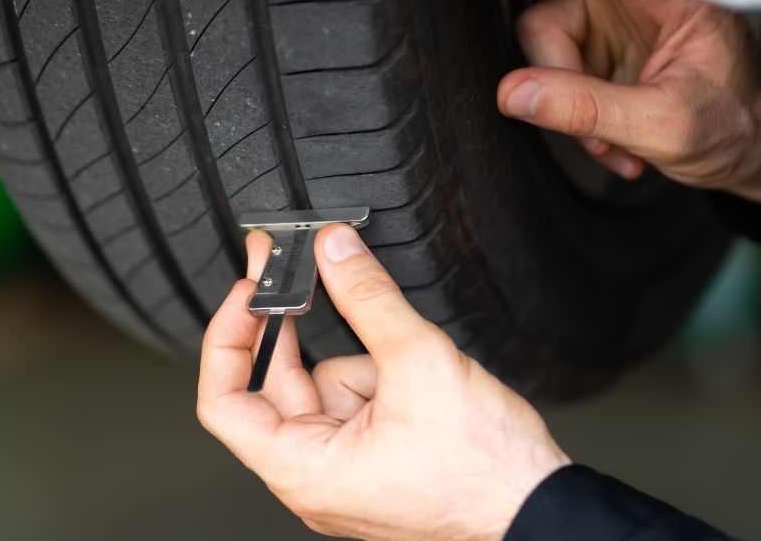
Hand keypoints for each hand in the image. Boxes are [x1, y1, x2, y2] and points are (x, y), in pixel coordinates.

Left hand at [197, 225, 570, 539]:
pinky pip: (359, 402)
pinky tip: (422, 381)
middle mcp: (316, 478)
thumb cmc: (484, 471)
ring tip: (409, 363)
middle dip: (293, 328)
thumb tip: (334, 252)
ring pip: (327, 389)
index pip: (223, 403)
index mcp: (304, 471)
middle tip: (293, 269)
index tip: (247, 294)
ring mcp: (347, 471)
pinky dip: (383, 377)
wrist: (538, 507)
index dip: (227, 338)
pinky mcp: (376, 460)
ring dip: (361, 360)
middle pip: (277, 387)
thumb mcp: (418, 361)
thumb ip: (367, 297)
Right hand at [497, 0, 760, 204]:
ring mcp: (611, 30)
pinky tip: (617, 142)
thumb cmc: (736, 126)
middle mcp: (630, 1)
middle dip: (563, 90)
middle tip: (593, 131)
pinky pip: (560, 87)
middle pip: (547, 26)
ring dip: (575, 118)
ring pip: (547, 62)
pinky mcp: (601, 59)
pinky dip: (582, 126)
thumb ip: (585, 108)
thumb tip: (515, 95)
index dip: (557, 36)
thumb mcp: (660, 124)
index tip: (549, 63)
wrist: (755, 153)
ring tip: (616, 144)